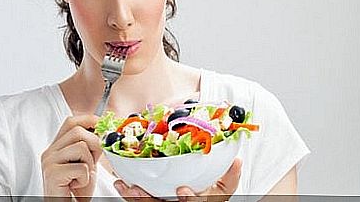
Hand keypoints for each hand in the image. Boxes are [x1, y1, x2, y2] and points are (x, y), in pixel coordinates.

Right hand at [41, 115, 101, 200]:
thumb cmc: (77, 187)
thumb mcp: (87, 160)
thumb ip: (91, 144)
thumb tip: (106, 129)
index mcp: (57, 146)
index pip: (71, 121)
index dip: (90, 120)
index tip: (103, 127)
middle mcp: (50, 151)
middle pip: (78, 131)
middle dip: (94, 144)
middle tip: (93, 161)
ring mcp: (49, 162)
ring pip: (81, 146)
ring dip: (89, 163)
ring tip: (82, 175)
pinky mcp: (53, 174)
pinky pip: (81, 167)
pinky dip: (85, 178)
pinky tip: (77, 185)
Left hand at [114, 157, 242, 201]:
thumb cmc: (208, 198)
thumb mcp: (221, 191)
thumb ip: (230, 177)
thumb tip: (237, 160)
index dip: (188, 200)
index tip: (181, 189)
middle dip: (147, 200)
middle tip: (137, 189)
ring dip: (134, 197)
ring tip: (125, 185)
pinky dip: (129, 194)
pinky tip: (122, 184)